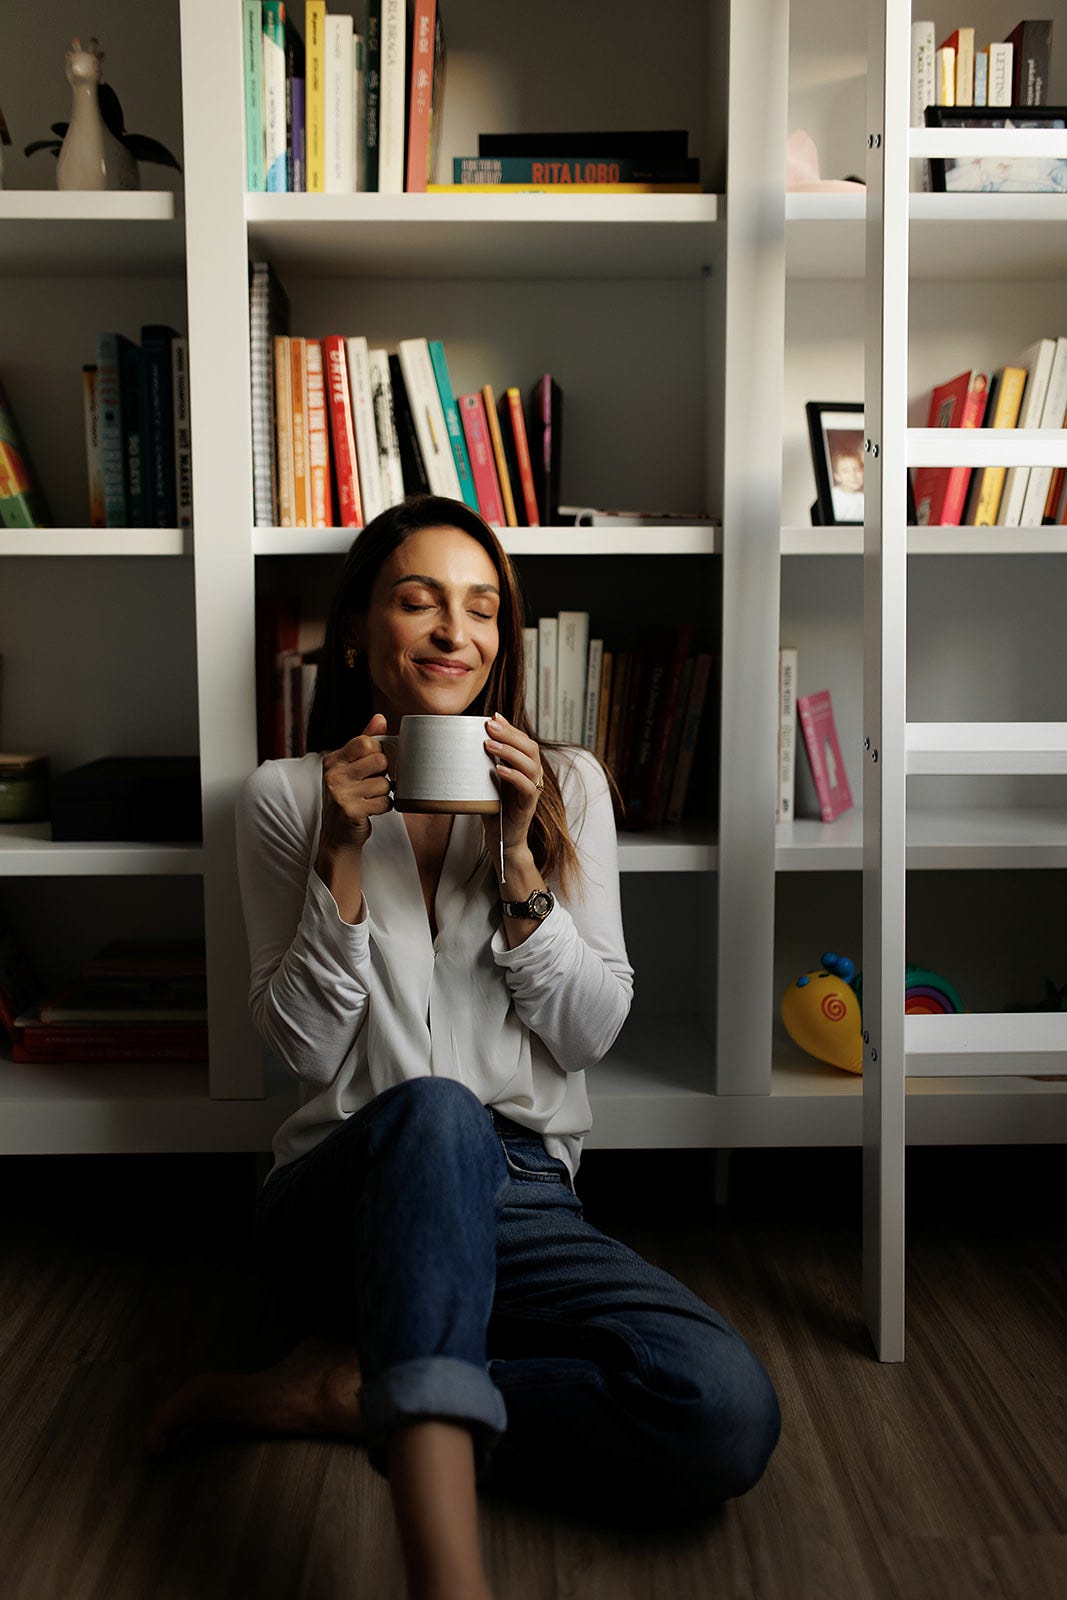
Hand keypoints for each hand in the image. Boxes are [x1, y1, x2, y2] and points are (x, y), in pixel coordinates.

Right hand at [319, 713, 392, 854]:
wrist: (337, 837)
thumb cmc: (347, 798)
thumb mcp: (350, 768)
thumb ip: (364, 742)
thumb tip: (380, 717)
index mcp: (333, 760)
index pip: (368, 742)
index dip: (377, 755)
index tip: (370, 768)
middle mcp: (333, 775)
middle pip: (380, 760)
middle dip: (382, 775)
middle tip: (370, 786)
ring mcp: (340, 793)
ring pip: (385, 783)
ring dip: (383, 794)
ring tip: (368, 799)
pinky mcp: (351, 811)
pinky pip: (385, 802)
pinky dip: (383, 808)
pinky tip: (370, 810)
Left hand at [483, 712, 543, 861]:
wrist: (503, 840)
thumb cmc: (494, 809)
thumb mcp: (487, 782)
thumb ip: (483, 764)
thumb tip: (461, 743)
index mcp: (525, 767)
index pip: (523, 741)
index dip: (510, 727)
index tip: (492, 716)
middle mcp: (532, 776)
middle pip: (530, 747)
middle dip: (510, 734)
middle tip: (489, 726)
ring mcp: (532, 791)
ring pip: (530, 764)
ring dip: (509, 752)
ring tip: (489, 745)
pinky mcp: (528, 806)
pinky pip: (527, 787)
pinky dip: (514, 776)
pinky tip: (499, 769)